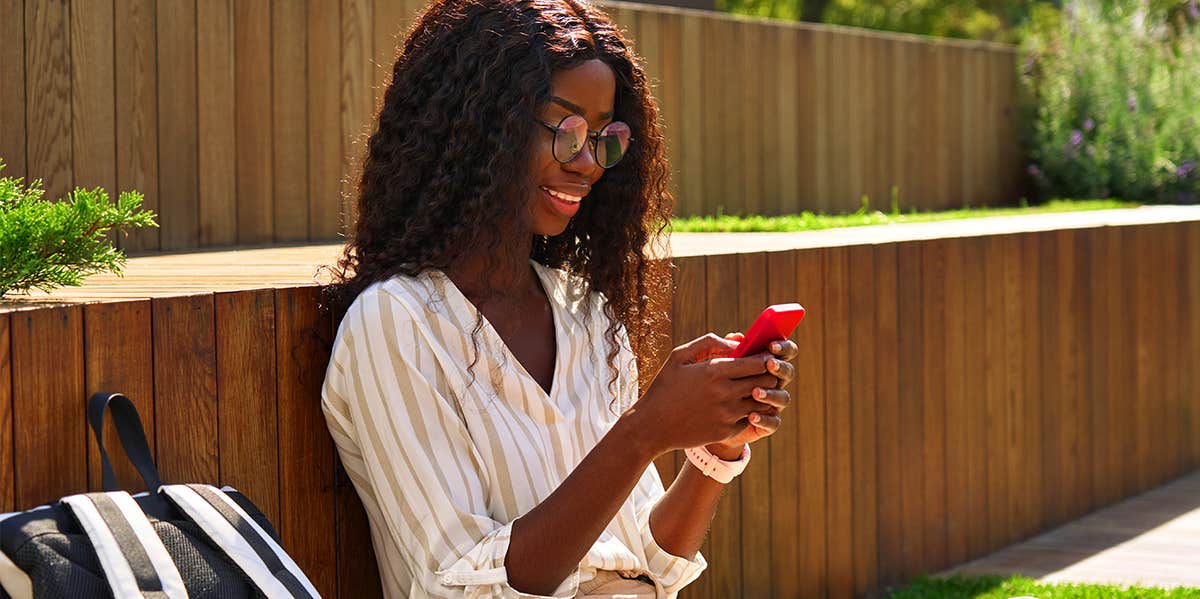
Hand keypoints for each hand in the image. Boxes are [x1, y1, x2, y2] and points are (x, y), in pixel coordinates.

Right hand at [629, 333, 780, 456]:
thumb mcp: (680, 356)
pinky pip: (749, 419)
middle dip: (769, 375)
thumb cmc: (665, 387)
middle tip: (766, 372)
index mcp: (714, 371)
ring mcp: (727, 414)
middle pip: (765, 382)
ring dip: (763, 395)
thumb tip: (738, 340)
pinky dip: (750, 412)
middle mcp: (724, 393)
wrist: (652, 426)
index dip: (767, 359)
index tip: (766, 357)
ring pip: (762, 402)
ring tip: (756, 389)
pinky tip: (741, 407)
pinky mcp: (725, 431)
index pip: (758, 363)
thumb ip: (710, 343)